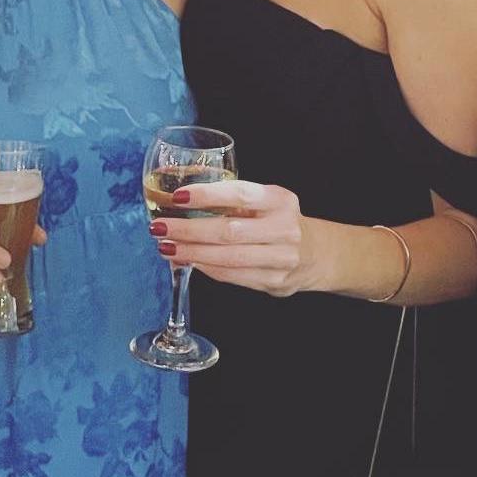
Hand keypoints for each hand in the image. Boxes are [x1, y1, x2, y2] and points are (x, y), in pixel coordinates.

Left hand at [152, 179, 311, 296]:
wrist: (316, 253)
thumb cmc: (279, 220)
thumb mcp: (267, 200)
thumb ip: (234, 200)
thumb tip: (181, 201)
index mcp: (280, 200)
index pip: (240, 194)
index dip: (207, 195)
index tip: (178, 197)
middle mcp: (284, 229)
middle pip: (229, 230)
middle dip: (189, 230)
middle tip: (160, 227)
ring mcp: (281, 259)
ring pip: (229, 257)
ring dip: (192, 253)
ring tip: (167, 247)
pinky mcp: (274, 282)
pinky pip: (233, 276)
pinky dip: (206, 268)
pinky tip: (188, 261)